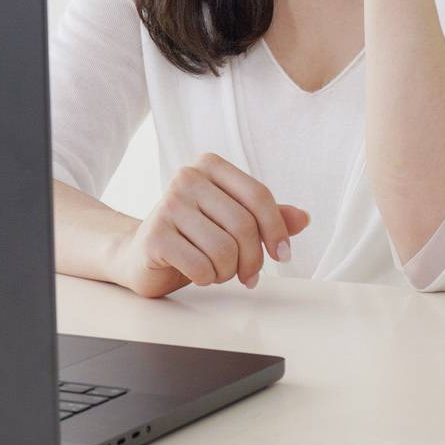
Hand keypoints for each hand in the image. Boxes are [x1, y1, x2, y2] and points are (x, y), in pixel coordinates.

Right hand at [106, 152, 311, 298]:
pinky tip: (198, 274)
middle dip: (253, 260)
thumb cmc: (192, 236)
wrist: (140, 253)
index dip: (277, 230)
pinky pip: (202, 266)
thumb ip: (265, 217)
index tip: (282, 255)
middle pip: (244, 226)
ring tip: (218, 270)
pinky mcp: (155, 236)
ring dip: (228, 271)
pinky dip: (207, 278)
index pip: (259, 196)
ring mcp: (168, 205)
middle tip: (249, 275)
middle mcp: (187, 177)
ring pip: (225, 250)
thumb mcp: (231, 221)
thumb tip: (304, 218)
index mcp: (209, 165)